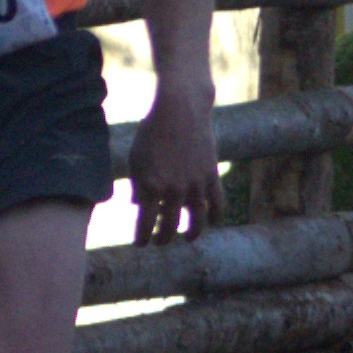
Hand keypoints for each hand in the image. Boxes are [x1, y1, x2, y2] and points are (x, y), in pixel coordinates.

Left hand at [131, 78, 218, 241]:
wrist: (180, 109)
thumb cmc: (152, 132)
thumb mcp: (136, 159)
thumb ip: (137, 185)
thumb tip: (137, 205)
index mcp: (150, 187)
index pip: (145, 225)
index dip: (142, 238)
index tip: (140, 243)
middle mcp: (173, 191)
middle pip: (169, 227)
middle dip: (162, 239)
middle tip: (159, 241)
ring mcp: (195, 185)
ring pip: (195, 221)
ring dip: (191, 233)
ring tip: (187, 238)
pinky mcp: (211, 176)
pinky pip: (217, 204)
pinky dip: (215, 216)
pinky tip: (211, 221)